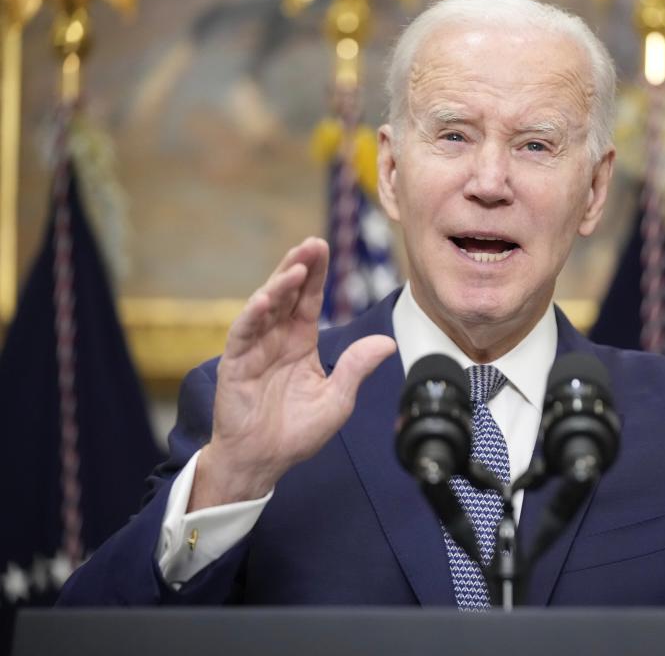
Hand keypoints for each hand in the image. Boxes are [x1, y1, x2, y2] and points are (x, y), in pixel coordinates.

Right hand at [188, 237, 395, 510]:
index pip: (309, 300)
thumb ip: (356, 368)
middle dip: (299, 267)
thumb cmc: (296, 432)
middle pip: (287, 294)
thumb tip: (387, 342)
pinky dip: (252, 315)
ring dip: (279, 285)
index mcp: (301, 343)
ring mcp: (254, 349)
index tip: (324, 247)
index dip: (317, 274)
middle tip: (312, 244)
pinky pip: (243, 333)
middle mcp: (276, 339)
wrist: (263, 461)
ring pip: (265, 307)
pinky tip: (265, 299)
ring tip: (296, 268)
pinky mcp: (235, 364)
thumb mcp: (337, 399)